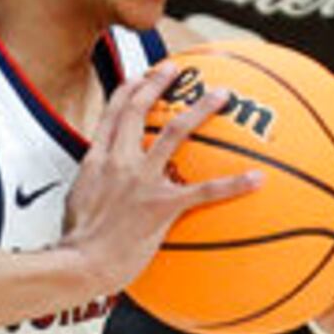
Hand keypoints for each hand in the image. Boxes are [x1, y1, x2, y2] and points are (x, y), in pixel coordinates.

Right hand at [67, 61, 257, 290]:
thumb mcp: (75, 203)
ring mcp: (142, 180)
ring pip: (175, 132)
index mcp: (97, 159)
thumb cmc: (76, 244)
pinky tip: (258, 179)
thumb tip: (98, 185)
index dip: (129, 90)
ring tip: (222, 94)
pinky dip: (234, 184)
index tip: (142, 77)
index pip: (114, 113)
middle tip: (177, 69)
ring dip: (201, 109)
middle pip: (140, 109)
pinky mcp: (162, 205)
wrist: (79, 264)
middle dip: (159, 83)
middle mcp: (120, 161)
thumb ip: (91, 185)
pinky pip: (205, 191)